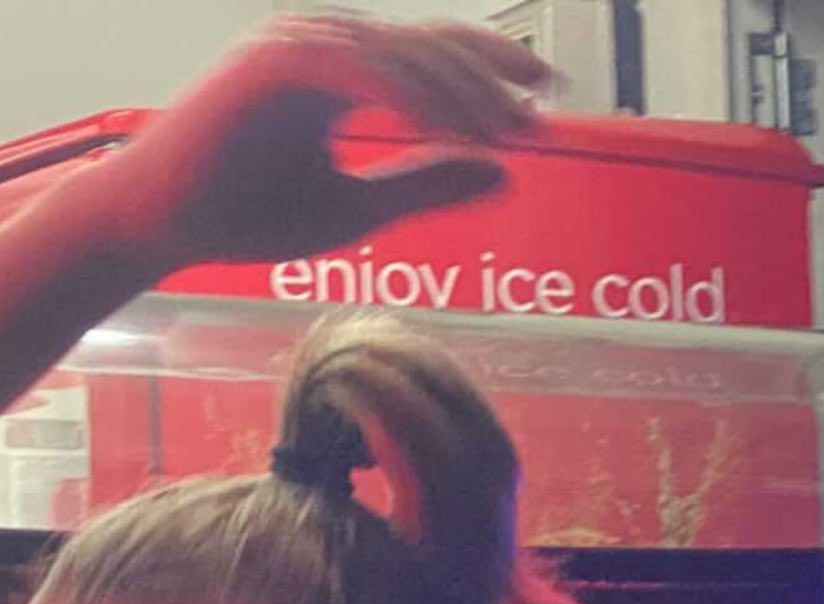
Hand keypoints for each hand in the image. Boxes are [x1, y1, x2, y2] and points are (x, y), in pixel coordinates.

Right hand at [97, 15, 550, 271]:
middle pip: (424, 44)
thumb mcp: (358, 208)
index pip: (430, 56)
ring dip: (455, 92)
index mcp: (342, 72)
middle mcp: (323, 44)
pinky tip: (439, 124)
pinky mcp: (271, 62)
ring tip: (502, 130)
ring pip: (396, 53)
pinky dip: (399, 92)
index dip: (491, 74)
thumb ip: (425, 184)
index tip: (545, 107)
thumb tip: (504, 175)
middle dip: (490, 77)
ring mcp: (295, 45)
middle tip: (543, 112)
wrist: (163, 224)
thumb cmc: (245, 215)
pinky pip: (353, 67)